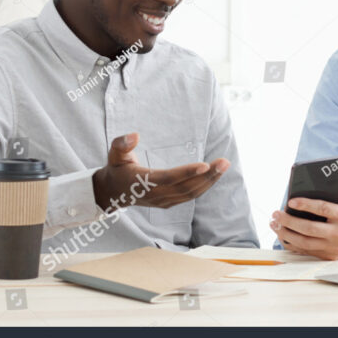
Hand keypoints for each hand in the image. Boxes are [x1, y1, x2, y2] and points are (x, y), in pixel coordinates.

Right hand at [92, 133, 228, 211]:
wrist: (112, 193)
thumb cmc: (116, 168)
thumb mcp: (114, 153)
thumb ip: (122, 143)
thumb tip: (135, 135)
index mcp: (142, 182)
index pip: (168, 178)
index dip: (186, 173)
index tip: (205, 165)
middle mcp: (155, 195)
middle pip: (185, 188)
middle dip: (207, 176)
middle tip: (224, 162)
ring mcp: (163, 201)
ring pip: (191, 194)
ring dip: (210, 181)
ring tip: (224, 166)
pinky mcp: (169, 203)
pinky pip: (190, 196)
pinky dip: (204, 186)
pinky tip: (215, 174)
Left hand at [269, 181, 337, 259]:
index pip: (323, 209)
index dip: (306, 205)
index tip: (291, 201)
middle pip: (309, 229)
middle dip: (289, 221)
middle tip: (276, 214)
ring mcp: (334, 247)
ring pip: (305, 243)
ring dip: (286, 234)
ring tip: (275, 225)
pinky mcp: (330, 256)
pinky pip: (307, 252)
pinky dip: (293, 245)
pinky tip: (283, 236)